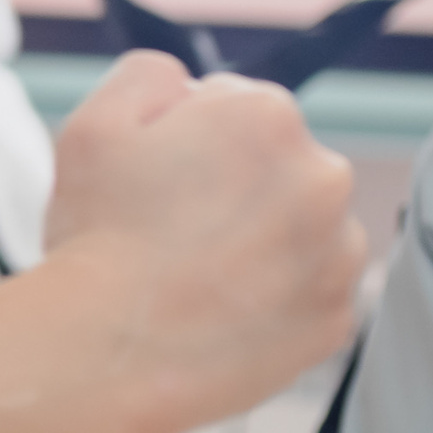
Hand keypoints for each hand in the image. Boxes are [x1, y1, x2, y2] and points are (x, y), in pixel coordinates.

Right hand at [38, 50, 364, 432]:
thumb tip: (188, 85)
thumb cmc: (95, 241)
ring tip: (197, 283)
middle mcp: (322, 176)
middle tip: (175, 239)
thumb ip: (150, 75)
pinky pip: (310, 299)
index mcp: (267, 116)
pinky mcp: (336, 320)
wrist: (104, 356)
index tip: (161, 189)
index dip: (189, 148)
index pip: (238, 111)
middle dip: (237, 194)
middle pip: (280, 170)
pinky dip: (274, 306)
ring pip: (303, 234)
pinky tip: (220, 317)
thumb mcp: (95, 124)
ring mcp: (337, 254)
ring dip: (265, 247)